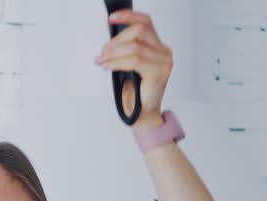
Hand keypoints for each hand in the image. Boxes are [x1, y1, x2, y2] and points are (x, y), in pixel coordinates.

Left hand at [95, 8, 172, 129]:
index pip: (145, 23)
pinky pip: (134, 60)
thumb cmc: (134, 93)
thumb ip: (125, 50)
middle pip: (140, 30)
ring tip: (102, 61)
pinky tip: (107, 66)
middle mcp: (164, 52)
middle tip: (103, 52)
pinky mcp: (158, 73)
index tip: (111, 18)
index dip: (128, 16)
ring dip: (113, 53)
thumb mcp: (128, 66)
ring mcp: (164, 62)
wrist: (141, 116)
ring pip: (135, 46)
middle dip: (116, 40)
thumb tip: (109, 40)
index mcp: (158, 47)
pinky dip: (116, 62)